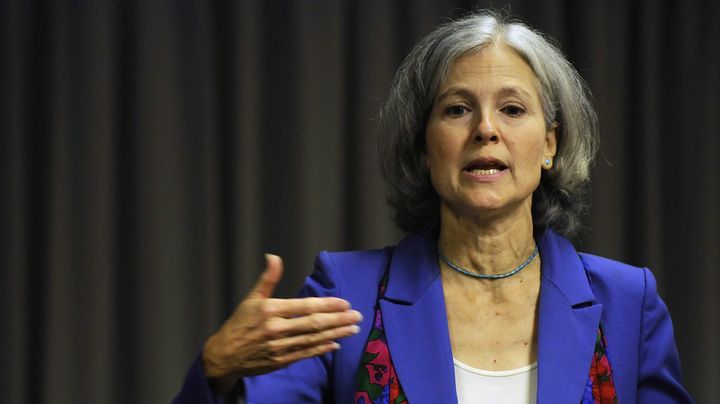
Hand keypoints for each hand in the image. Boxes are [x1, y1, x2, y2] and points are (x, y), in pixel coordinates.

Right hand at [202, 254, 361, 392]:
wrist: (224, 354)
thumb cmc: (239, 323)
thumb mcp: (251, 297)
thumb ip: (268, 278)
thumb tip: (273, 256)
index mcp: (270, 311)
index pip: (304, 306)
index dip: (327, 304)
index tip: (345, 303)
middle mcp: (276, 329)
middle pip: (313, 324)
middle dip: (338, 320)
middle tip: (357, 316)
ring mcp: (279, 347)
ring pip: (313, 340)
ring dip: (336, 334)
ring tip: (353, 329)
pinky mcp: (280, 362)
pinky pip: (306, 354)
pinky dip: (322, 349)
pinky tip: (336, 344)